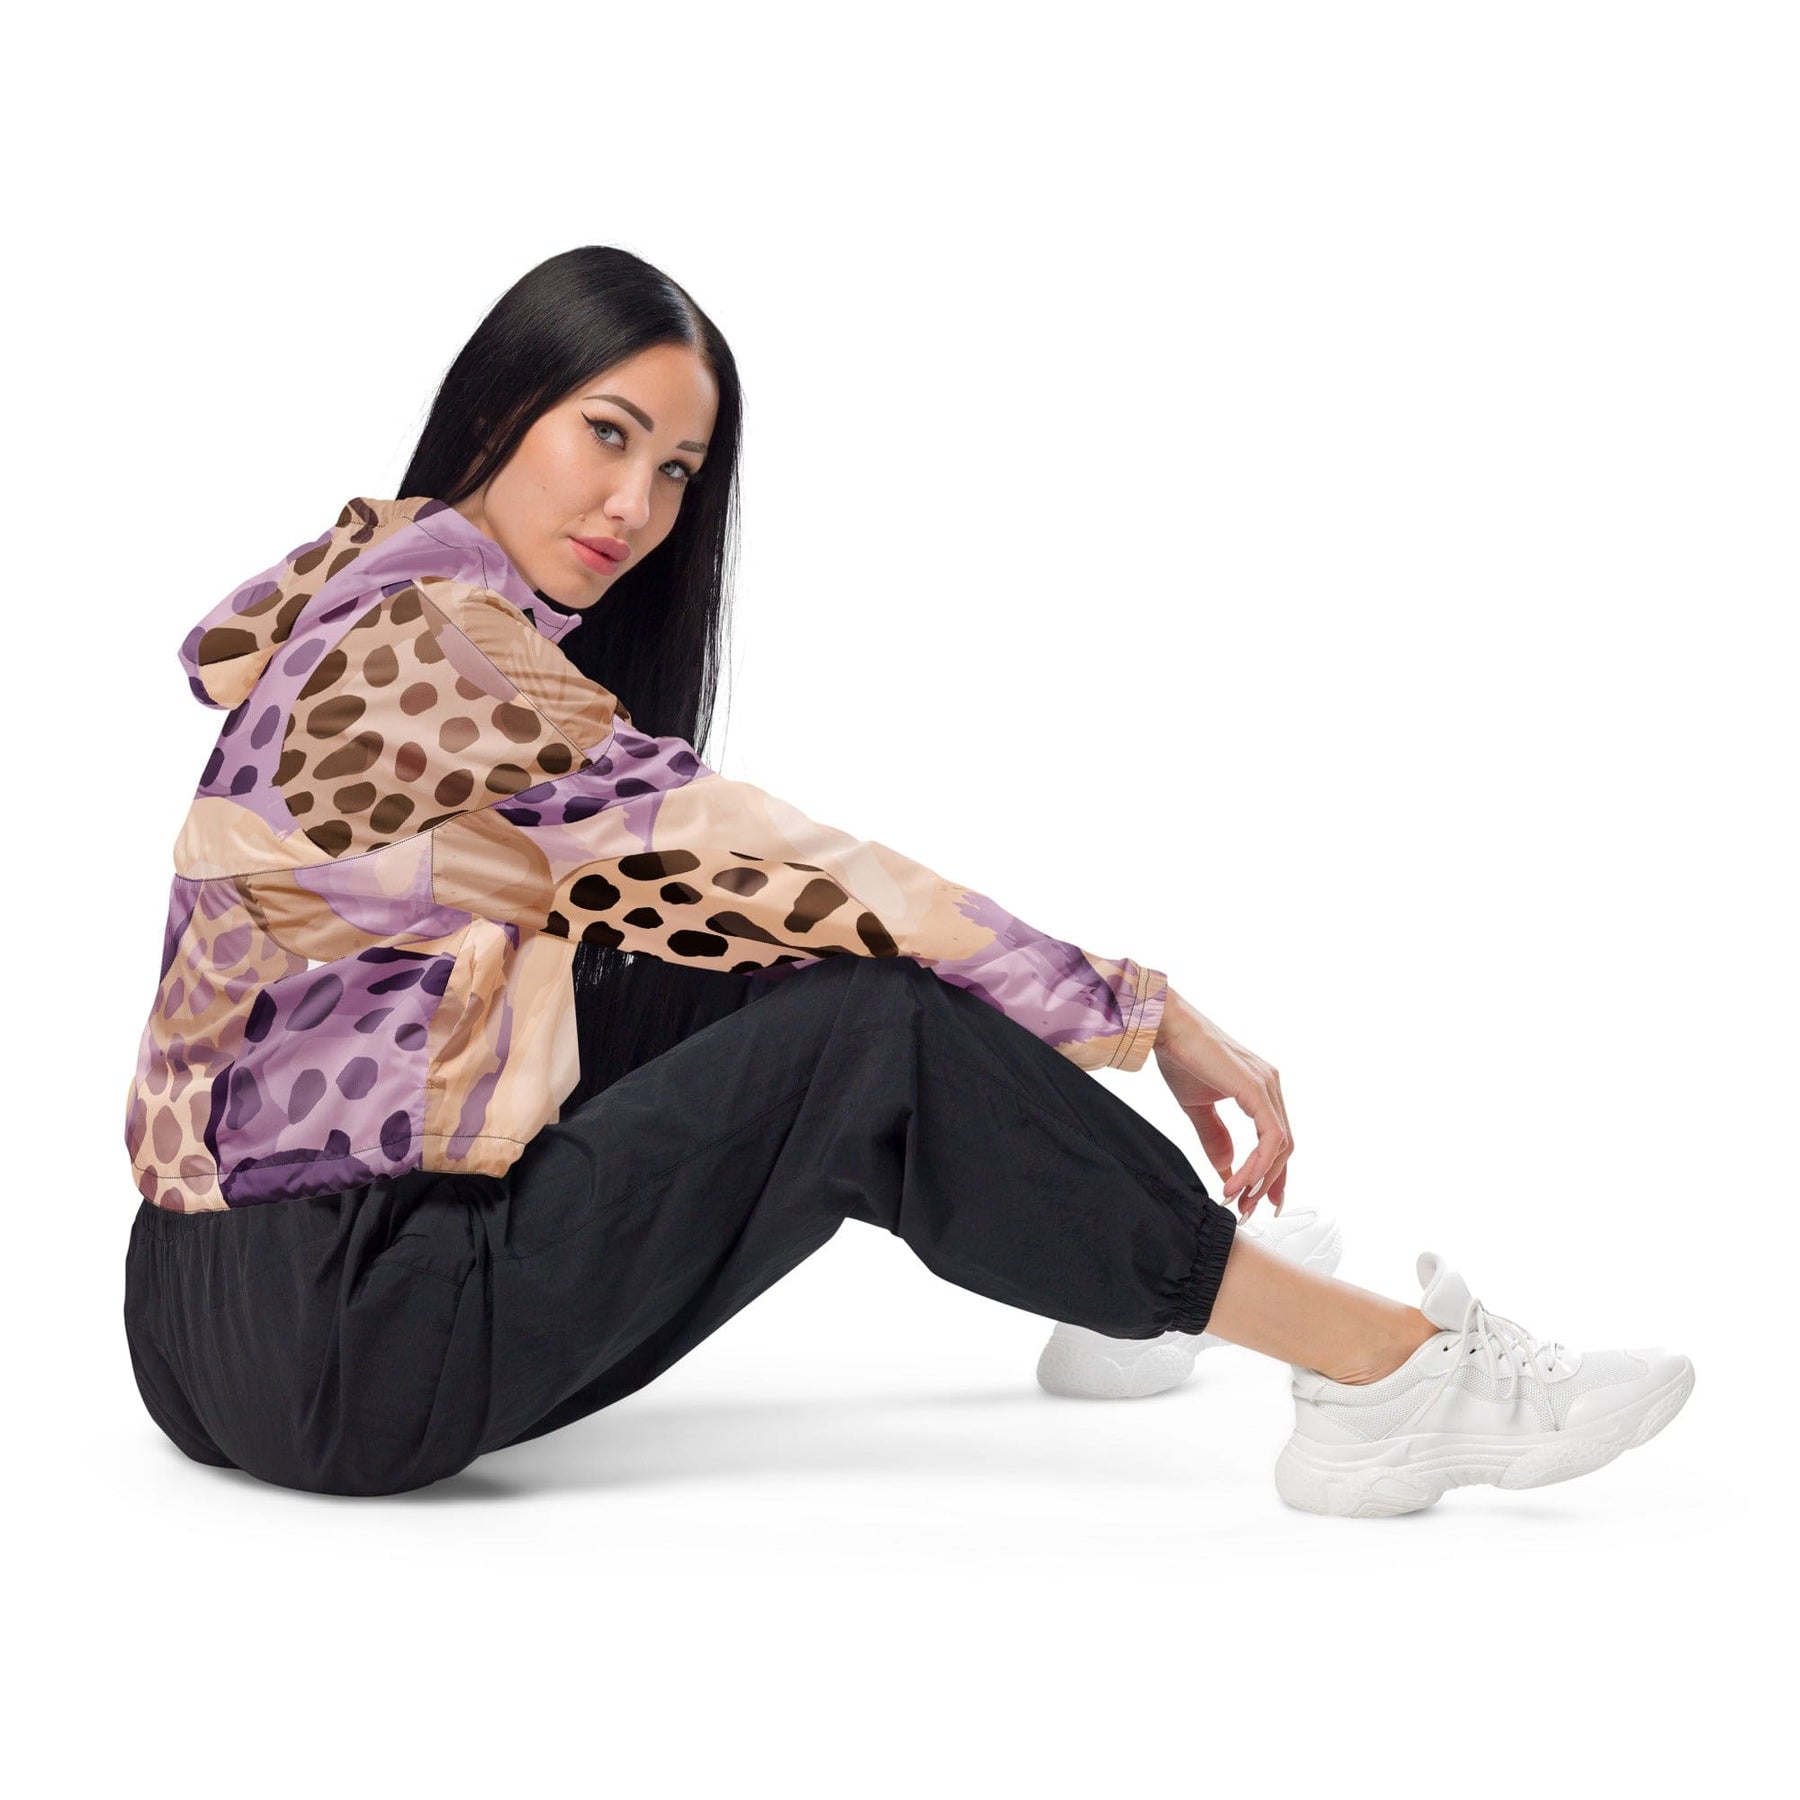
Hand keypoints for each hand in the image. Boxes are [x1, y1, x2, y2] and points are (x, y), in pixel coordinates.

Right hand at [1152, 987, 1294, 1221]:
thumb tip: (1226, 1170)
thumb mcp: (1199, 1108)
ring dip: (1260, 1178)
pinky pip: (1270, 1138)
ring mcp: (1267, 1086)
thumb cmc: (1180, 1057)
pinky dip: (1257, 1164)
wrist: (1166, 1028)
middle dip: (1267, 1183)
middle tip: (1248, 1208)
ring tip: (1237, 1197)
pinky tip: (1238, 1180)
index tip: (1260, 1200)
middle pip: (1284, 1146)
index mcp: (1261, 1089)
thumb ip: (1215, 1139)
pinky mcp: (1257, 1089)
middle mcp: (1271, 1085)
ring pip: (1280, 1146)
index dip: (1271, 1174)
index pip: (1277, 1139)